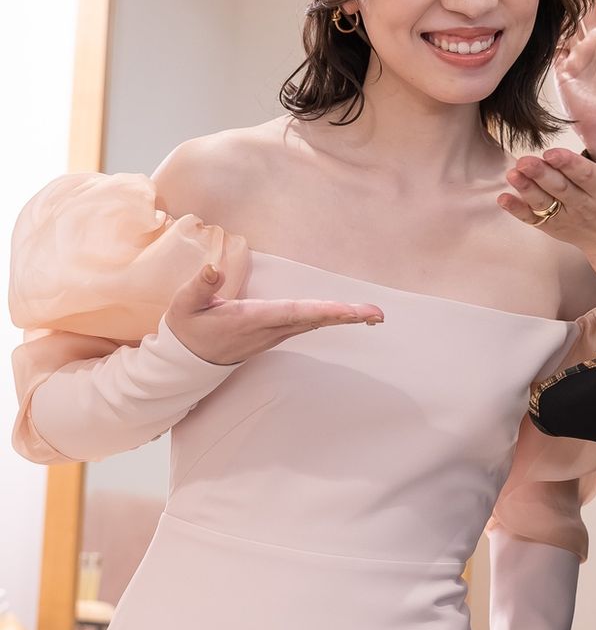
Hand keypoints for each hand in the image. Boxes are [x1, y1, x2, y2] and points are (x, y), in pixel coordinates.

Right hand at [165, 264, 382, 365]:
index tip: (347, 310)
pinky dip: (332, 318)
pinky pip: (310, 324)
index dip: (322, 310)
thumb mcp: (183, 306)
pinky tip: (352, 316)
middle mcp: (269, 329)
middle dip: (346, 316)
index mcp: (250, 319)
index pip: (293, 313)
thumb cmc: (187, 330)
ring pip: (316, 323)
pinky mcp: (277, 333)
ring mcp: (275, 334)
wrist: (187, 361)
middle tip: (378, 314)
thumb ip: (199, 286)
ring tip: (375, 314)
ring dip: (345, 318)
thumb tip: (213, 268)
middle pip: (314, 320)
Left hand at [498, 128, 595, 263]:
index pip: (587, 176)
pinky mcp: (553, 225)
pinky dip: (518, 211)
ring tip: (513, 173)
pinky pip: (535, 219)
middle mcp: (584, 204)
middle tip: (525, 161)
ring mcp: (567, 216)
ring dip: (527, 189)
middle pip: (561, 188)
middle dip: (542, 175)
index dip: (570, 166)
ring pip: (545, 202)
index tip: (553, 154)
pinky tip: (504, 199)